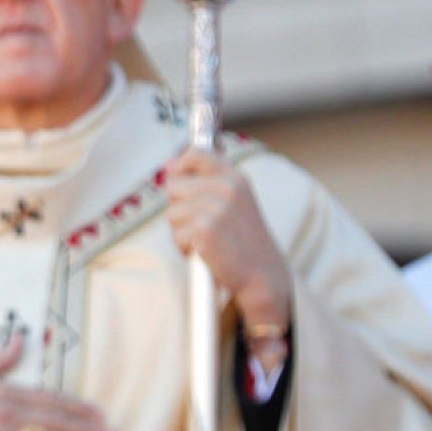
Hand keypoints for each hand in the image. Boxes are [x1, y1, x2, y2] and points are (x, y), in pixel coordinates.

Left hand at [163, 148, 291, 327]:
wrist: (263, 277)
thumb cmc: (242, 241)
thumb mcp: (232, 202)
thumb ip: (203, 182)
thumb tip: (168, 165)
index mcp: (235, 178)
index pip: (196, 153)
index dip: (181, 167)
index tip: (182, 182)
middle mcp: (227, 188)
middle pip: (173, 187)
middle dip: (180, 209)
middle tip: (204, 227)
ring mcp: (216, 207)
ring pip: (171, 214)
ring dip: (182, 232)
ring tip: (207, 241)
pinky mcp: (205, 229)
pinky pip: (176, 235)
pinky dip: (185, 248)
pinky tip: (206, 253)